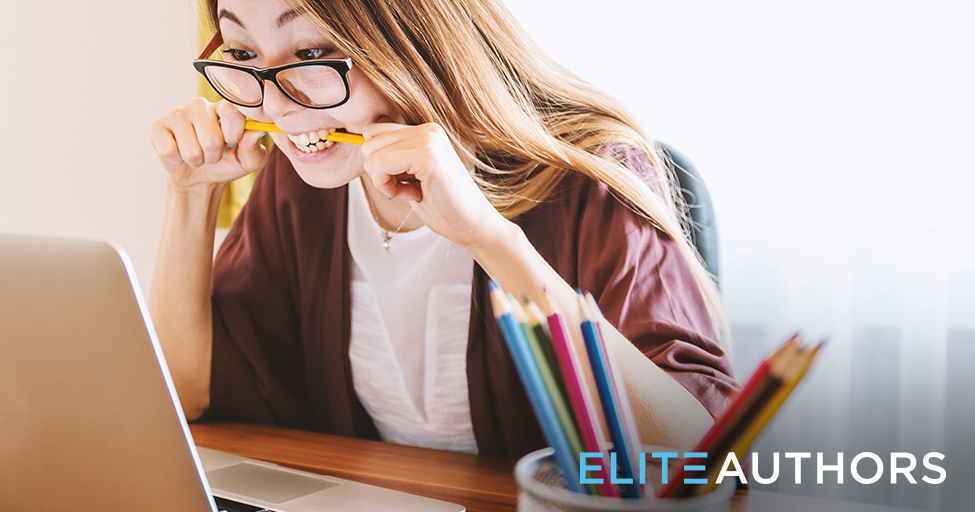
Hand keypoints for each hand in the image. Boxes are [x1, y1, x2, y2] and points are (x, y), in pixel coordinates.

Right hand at [150, 98, 266, 190]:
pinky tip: (179, 154)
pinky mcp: (158, 127)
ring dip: (197, 160)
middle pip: (211, 138)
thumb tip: (255, 132)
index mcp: (225, 107)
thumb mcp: (248, 160)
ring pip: (191, 150)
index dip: (234, 134)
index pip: (232, 111)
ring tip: (198, 155)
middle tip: (212, 154)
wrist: (200, 177)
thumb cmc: (227, 162)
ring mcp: (177, 113)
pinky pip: (169, 151)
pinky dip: (177, 161)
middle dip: (214, 156)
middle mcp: (201, 105)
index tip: (233, 143)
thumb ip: (254, 146)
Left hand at [361, 121, 506, 248]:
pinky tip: (412, 195)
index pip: (374, 131)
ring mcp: (429, 139)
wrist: (473, 225)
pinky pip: (380, 165)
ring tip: (411, 191)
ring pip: (371, 154)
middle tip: (405, 188)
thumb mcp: (411, 176)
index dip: (378, 161)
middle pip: (368, 140)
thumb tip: (361, 145)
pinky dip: (387, 187)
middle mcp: (427, 129)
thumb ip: (393, 158)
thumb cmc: (442, 206)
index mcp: (425, 131)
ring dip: (383, 181)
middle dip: (378, 171)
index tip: (400, 181)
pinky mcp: (428, 156)